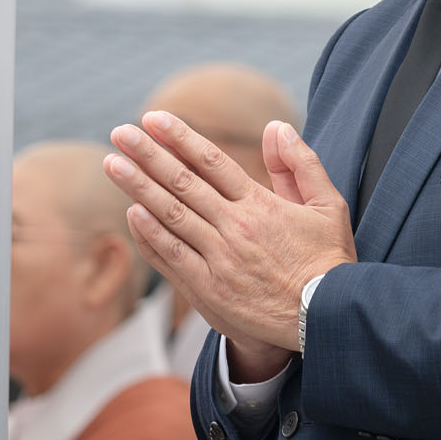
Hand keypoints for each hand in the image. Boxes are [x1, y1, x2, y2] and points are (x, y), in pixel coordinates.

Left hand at [106, 113, 355, 367]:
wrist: (325, 320)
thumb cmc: (328, 262)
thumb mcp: (328, 205)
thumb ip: (300, 164)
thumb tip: (276, 126)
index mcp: (261, 205)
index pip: (212, 162)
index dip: (180, 138)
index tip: (154, 119)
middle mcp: (235, 228)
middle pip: (183, 183)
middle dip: (147, 155)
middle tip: (120, 133)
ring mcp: (219, 259)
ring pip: (171, 216)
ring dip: (138, 187)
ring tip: (112, 164)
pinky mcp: (209, 290)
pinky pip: (172, 256)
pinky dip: (149, 234)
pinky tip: (132, 213)